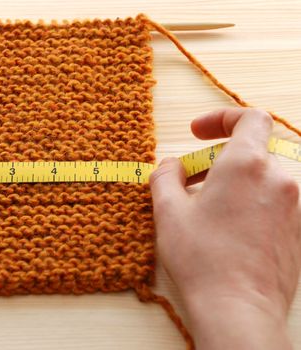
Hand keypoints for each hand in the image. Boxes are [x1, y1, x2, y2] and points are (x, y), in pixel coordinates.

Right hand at [150, 108, 299, 349]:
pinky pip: (274, 201)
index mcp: (246, 164)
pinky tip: (227, 229)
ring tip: (206, 209)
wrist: (238, 310)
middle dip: (218, 159)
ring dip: (234, 183)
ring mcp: (295, 205)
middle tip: (191, 180)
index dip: (221, 118)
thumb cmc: (202, 259)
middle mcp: (279, 178)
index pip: (250, 117)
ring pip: (262, 177)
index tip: (198, 133)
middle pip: (252, 151)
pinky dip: (250, 202)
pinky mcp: (299, 229)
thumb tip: (171, 165)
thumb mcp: (168, 212)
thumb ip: (166, 176)